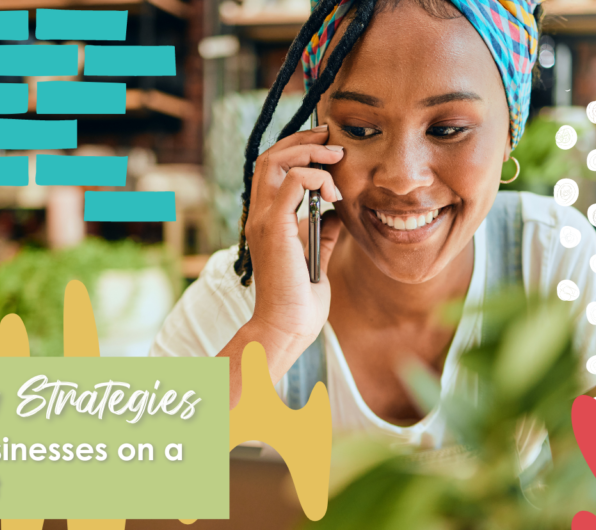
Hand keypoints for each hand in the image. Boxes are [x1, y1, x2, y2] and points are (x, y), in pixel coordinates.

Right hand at [244, 124, 344, 359]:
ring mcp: (264, 219)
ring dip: (310, 151)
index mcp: (266, 219)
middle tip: (332, 137)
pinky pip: (293, 182)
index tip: (326, 145)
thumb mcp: (316, 257)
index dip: (297, 148)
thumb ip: (322, 231)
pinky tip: (333, 193)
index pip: (272, 168)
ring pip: (276, 160)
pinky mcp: (275, 227)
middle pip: (270, 156)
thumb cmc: (300, 299)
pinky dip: (315, 177)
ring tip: (336, 157)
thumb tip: (334, 212)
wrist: (288, 326)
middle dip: (303, 139)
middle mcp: (259, 215)